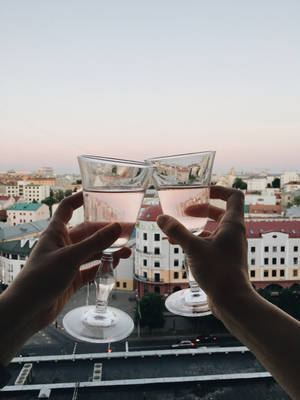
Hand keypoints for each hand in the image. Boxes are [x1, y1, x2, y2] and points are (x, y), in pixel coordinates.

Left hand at [0, 192, 130, 363]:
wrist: (28, 311)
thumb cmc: (41, 278)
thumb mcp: (71, 257)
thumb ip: (95, 243)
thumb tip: (118, 226)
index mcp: (56, 232)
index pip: (68, 208)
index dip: (80, 198)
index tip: (96, 194)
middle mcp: (63, 244)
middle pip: (88, 231)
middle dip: (107, 230)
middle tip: (128, 229)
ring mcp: (68, 262)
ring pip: (92, 250)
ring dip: (109, 249)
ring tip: (127, 250)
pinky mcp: (72, 278)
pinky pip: (92, 268)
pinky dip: (103, 265)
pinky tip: (116, 263)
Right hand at [157, 186, 251, 313]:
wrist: (232, 301)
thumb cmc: (218, 272)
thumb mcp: (193, 248)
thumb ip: (177, 231)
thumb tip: (161, 218)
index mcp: (232, 225)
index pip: (234, 196)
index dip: (219, 190)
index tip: (202, 191)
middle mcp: (234, 233)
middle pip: (220, 212)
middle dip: (201, 209)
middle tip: (184, 211)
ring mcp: (230, 247)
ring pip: (213, 230)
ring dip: (195, 227)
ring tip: (175, 230)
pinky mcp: (224, 260)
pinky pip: (210, 244)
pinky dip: (196, 241)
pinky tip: (180, 247)